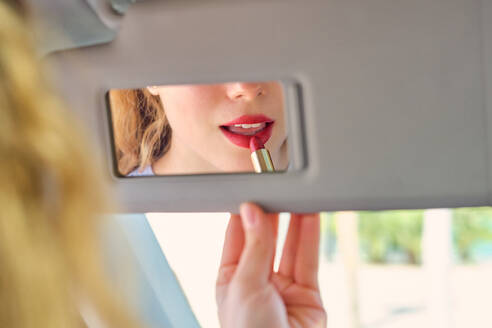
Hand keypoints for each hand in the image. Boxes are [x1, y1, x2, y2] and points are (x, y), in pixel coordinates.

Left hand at [216, 203, 326, 327]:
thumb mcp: (245, 286)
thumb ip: (254, 247)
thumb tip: (252, 212)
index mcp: (231, 281)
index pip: (237, 239)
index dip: (244, 216)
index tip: (251, 194)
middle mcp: (257, 283)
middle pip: (265, 240)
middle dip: (271, 215)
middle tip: (276, 191)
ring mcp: (283, 289)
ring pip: (290, 248)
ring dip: (294, 222)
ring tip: (297, 198)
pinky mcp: (308, 295)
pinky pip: (309, 260)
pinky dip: (311, 237)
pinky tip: (311, 216)